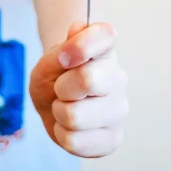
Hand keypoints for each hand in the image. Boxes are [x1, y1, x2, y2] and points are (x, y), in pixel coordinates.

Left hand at [29, 22, 127, 157]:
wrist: (53, 100)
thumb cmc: (56, 75)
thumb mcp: (51, 58)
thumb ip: (65, 45)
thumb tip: (78, 28)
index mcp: (106, 49)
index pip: (106, 35)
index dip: (79, 46)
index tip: (63, 56)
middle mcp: (119, 77)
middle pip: (87, 80)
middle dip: (62, 86)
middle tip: (61, 87)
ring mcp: (119, 110)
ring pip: (75, 117)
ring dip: (59, 112)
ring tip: (65, 107)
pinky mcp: (113, 139)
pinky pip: (74, 142)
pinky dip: (61, 134)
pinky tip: (69, 126)